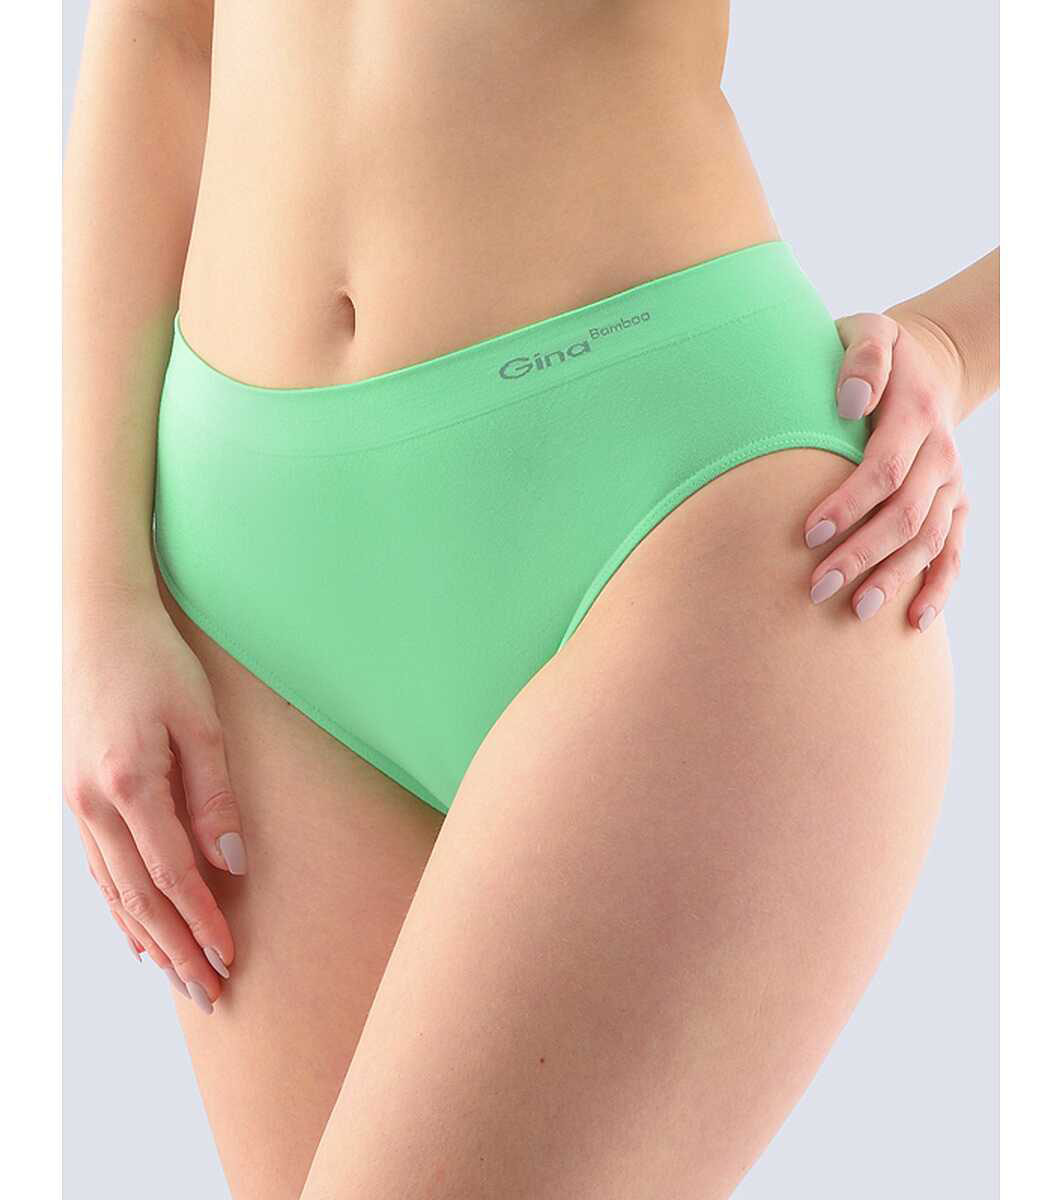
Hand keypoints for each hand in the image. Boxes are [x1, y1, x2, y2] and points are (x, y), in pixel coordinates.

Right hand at [63, 588, 244, 1013]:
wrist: (101, 625)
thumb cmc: (161, 664)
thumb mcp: (201, 722)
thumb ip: (215, 797)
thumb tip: (231, 867)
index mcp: (130, 782)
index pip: (173, 874)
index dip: (202, 922)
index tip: (230, 959)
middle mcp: (94, 803)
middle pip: (140, 896)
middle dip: (177, 949)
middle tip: (210, 994)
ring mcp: (79, 804)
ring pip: (115, 891)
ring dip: (149, 940)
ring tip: (181, 979)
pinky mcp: (78, 799)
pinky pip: (99, 870)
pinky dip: (120, 909)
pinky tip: (138, 936)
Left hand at [803, 310, 969, 629]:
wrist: (921, 363)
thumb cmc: (869, 352)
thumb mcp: (865, 333)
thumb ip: (861, 360)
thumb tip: (850, 400)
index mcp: (916, 413)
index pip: (884, 469)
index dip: (849, 505)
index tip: (807, 533)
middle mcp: (940, 453)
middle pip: (905, 515)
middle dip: (861, 554)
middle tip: (817, 587)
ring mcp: (951, 482)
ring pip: (929, 541)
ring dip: (893, 578)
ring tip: (855, 610)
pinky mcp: (954, 503)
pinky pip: (953, 551)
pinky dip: (938, 587)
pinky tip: (914, 621)